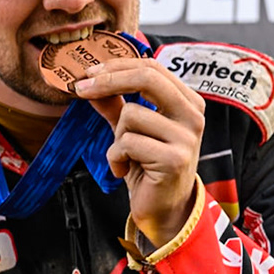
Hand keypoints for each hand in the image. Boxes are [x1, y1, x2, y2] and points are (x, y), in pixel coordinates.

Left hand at [75, 53, 206, 248]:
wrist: (163, 208)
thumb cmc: (147, 166)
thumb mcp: (129, 130)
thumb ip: (114, 105)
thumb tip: (90, 81)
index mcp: (186, 102)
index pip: (152, 68)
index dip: (117, 66)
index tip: (88, 72)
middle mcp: (192, 115)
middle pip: (147, 79)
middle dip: (108, 81)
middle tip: (80, 89)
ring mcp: (186, 137)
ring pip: (130, 115)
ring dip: (116, 137)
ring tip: (125, 155)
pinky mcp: (174, 159)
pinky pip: (126, 143)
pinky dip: (115, 157)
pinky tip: (125, 170)